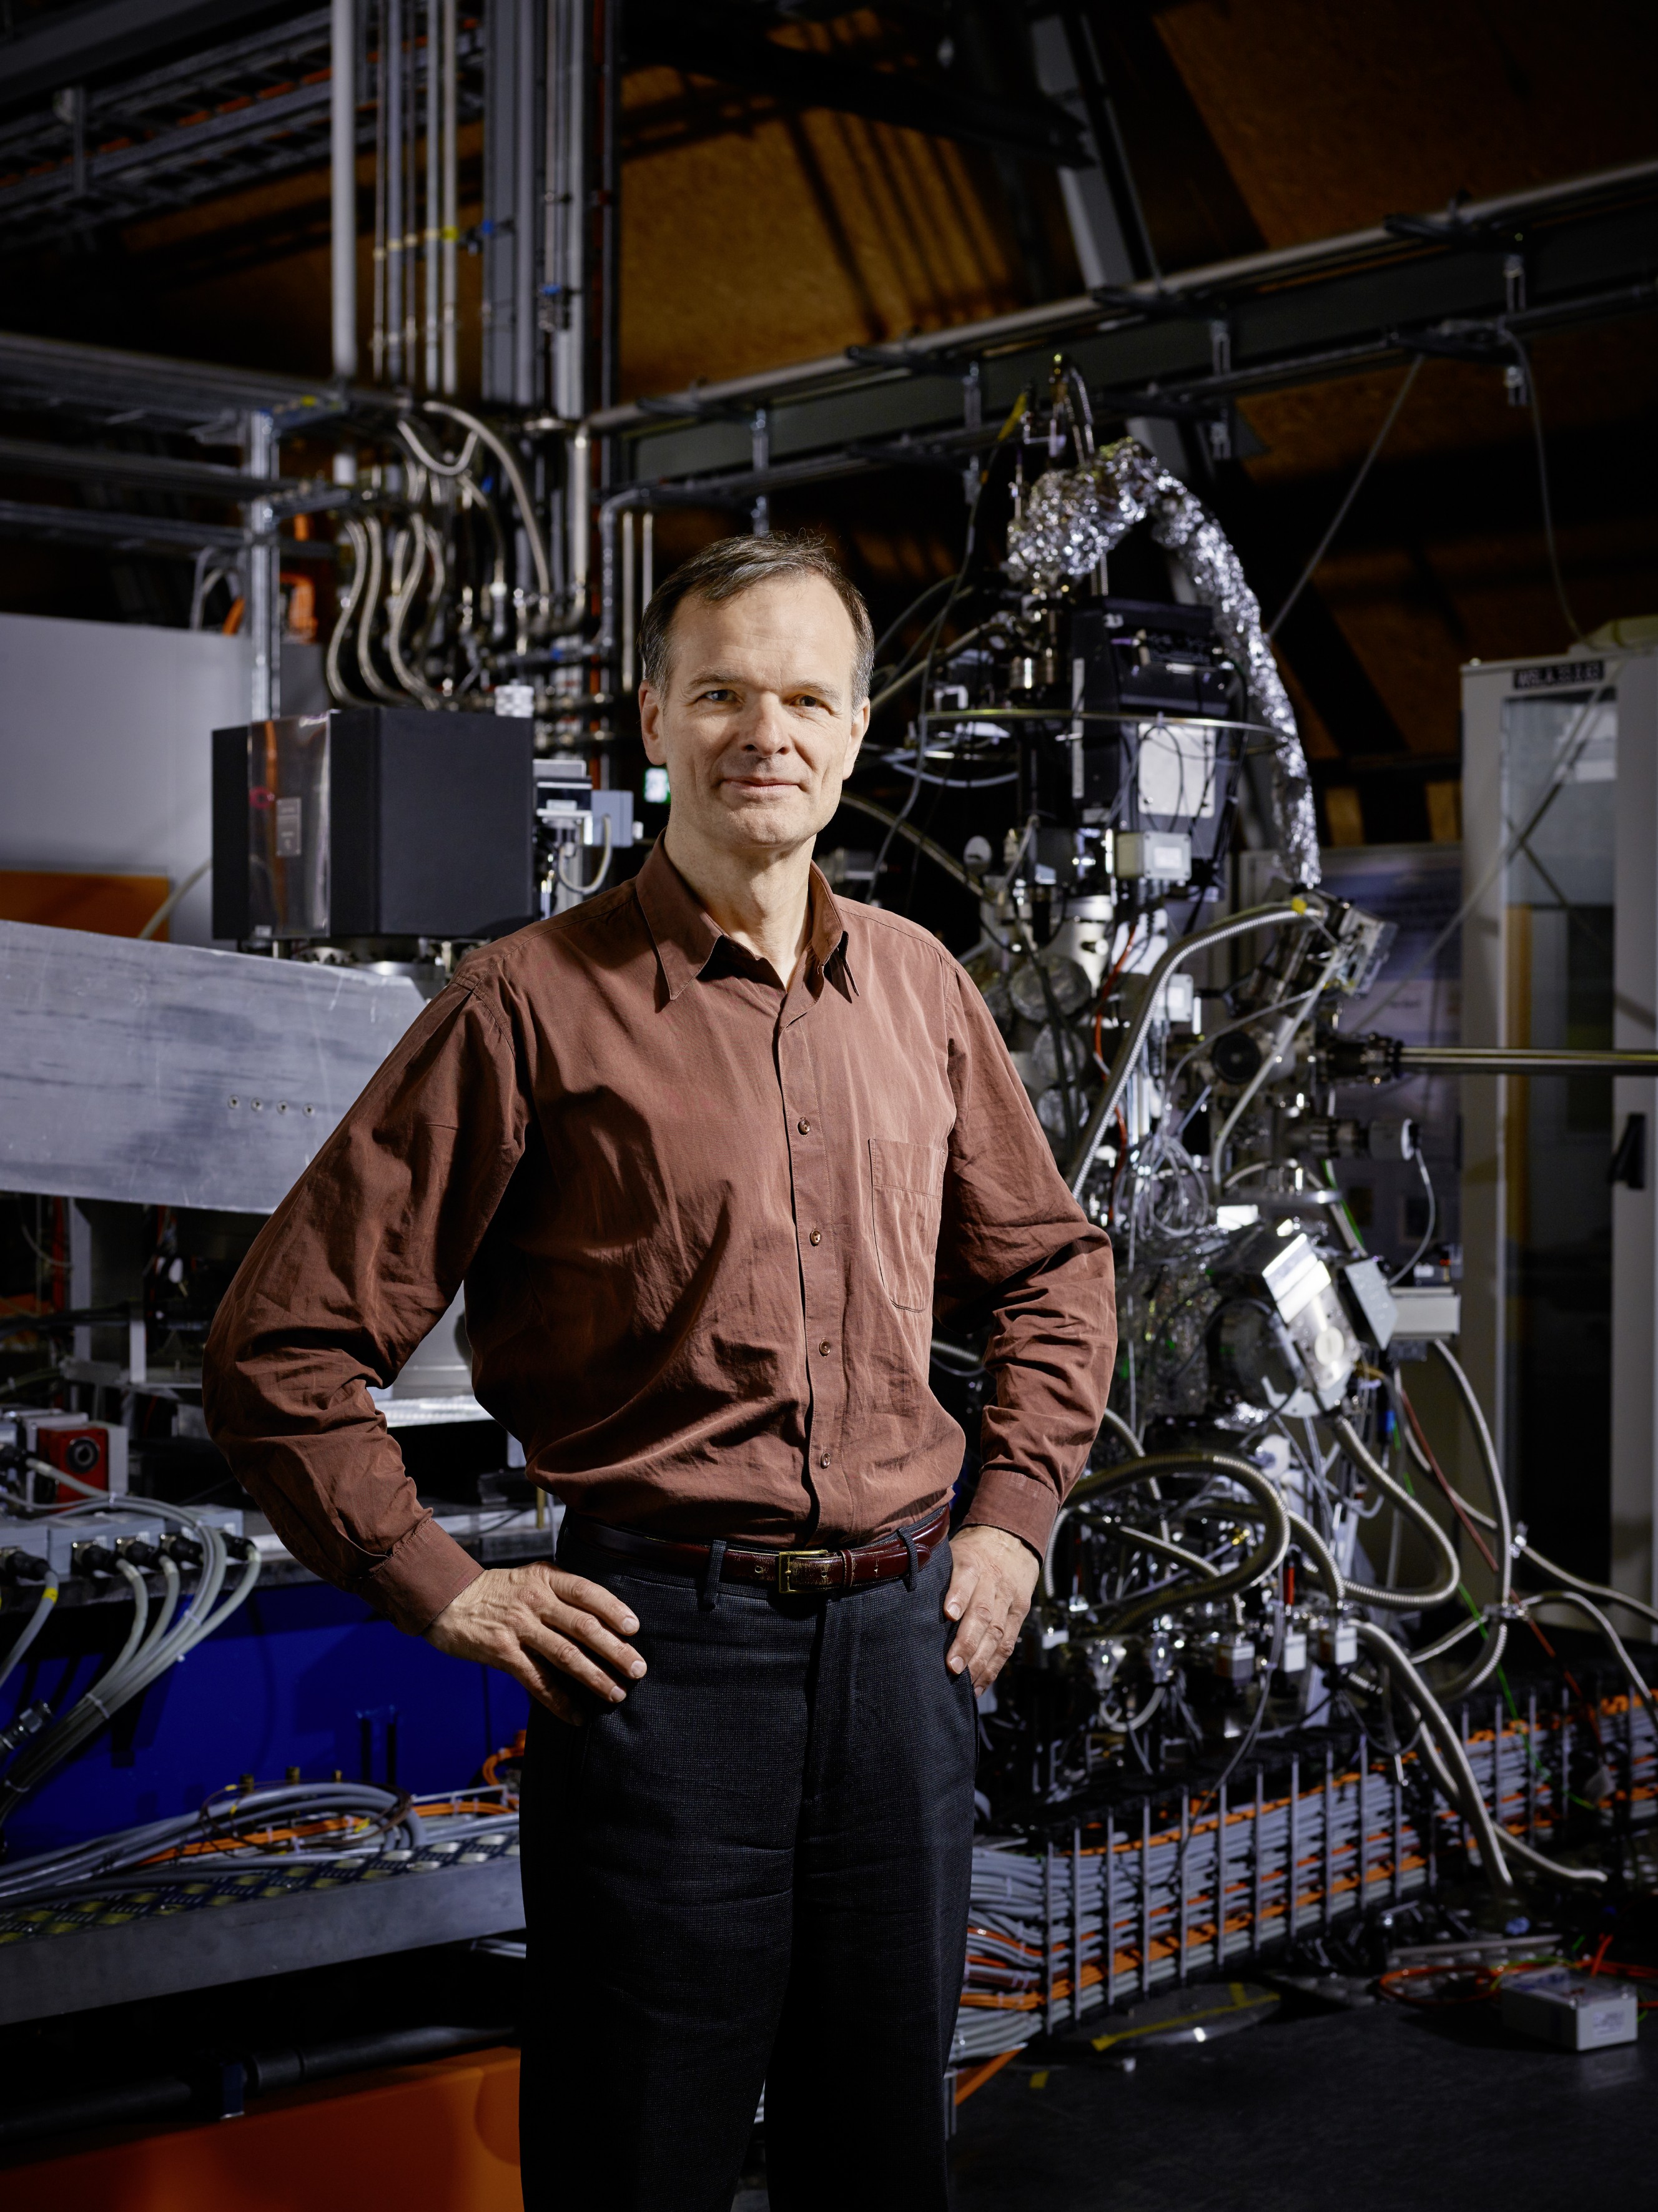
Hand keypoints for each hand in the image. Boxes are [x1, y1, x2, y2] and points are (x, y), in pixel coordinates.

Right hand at [425, 1562, 644, 1723]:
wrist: (448, 1600)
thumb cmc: (496, 1591)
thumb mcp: (530, 1578)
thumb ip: (560, 1592)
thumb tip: (601, 1617)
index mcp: (546, 1579)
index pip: (588, 1592)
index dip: (614, 1610)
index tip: (634, 1628)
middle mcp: (535, 1601)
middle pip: (584, 1627)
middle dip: (615, 1650)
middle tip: (637, 1669)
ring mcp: (519, 1628)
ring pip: (566, 1656)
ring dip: (594, 1677)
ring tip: (615, 1693)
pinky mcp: (503, 1653)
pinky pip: (537, 1681)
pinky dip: (559, 1701)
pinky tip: (575, 1715)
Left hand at [943, 1524, 1039, 1693]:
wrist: (1012, 1542)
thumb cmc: (971, 1552)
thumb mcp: (952, 1551)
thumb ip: (934, 1572)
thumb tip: (898, 1595)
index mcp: (972, 1563)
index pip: (966, 1578)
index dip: (958, 1596)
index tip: (948, 1615)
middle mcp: (993, 1582)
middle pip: (984, 1613)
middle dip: (968, 1642)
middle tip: (952, 1666)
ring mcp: (1009, 1600)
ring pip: (998, 1633)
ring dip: (981, 1661)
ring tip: (964, 1682)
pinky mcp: (1019, 1615)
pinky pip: (1008, 1644)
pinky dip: (994, 1667)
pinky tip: (979, 1684)